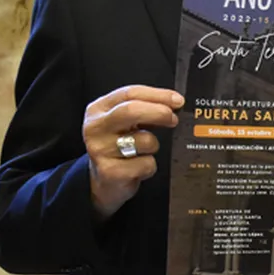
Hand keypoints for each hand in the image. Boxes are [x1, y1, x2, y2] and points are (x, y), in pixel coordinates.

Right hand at [83, 85, 182, 219]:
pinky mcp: (111, 172)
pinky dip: (150, 166)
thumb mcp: (124, 122)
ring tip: (145, 151)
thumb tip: (174, 102)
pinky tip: (139, 168)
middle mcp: (95, 128)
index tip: (178, 100)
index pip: (130, 93)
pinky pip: (146, 164)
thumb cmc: (118, 146)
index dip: (158, 95)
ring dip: (154, 145)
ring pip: (144, 140)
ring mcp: (101, 150)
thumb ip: (143, 108)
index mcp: (98, 109)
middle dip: (159, 112)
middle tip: (174, 119)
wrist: (103, 181)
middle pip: (131, 111)